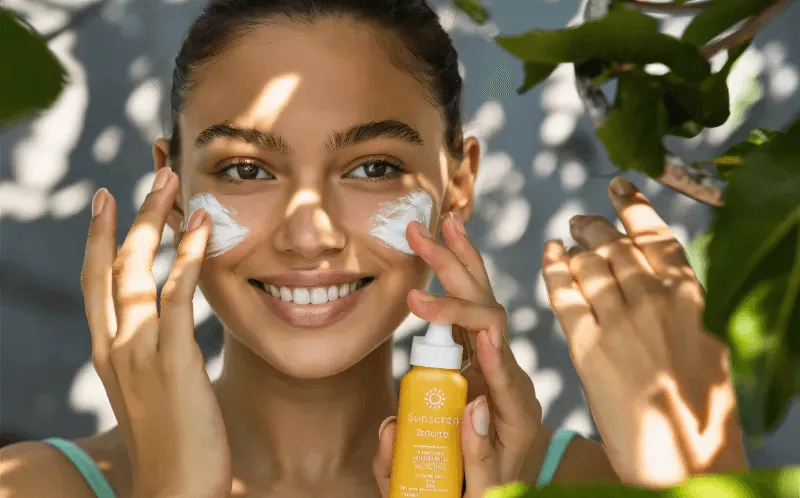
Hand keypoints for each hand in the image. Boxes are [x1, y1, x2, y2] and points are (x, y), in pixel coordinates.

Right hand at [80, 167, 229, 497]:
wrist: (175, 492)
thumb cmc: (176, 447)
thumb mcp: (157, 394)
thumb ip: (160, 360)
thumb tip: (177, 337)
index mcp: (110, 354)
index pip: (99, 284)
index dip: (102, 240)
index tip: (110, 203)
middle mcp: (115, 347)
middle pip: (111, 266)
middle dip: (129, 217)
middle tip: (152, 176)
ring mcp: (139, 352)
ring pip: (136, 271)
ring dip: (153, 221)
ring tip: (170, 182)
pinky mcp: (171, 360)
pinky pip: (176, 297)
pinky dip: (187, 258)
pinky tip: (201, 228)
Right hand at [372, 214, 541, 495]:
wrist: (505, 479)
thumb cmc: (494, 484)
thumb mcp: (488, 486)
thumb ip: (479, 454)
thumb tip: (473, 406)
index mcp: (515, 405)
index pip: (503, 366)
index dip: (487, 344)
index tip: (473, 328)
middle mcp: (508, 371)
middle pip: (490, 314)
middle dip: (458, 274)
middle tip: (426, 238)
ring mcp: (494, 358)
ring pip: (481, 301)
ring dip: (459, 262)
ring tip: (439, 225)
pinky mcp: (477, 353)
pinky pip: (468, 308)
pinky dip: (456, 278)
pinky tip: (445, 249)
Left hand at [541, 177, 747, 487]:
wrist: (685, 456)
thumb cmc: (701, 409)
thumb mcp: (707, 344)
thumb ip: (683, 306)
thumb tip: (664, 280)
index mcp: (691, 296)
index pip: (656, 236)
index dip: (633, 206)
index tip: (618, 188)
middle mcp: (655, 300)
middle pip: (614, 244)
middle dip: (595, 227)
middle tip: (582, 221)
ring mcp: (621, 321)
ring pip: (588, 263)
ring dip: (574, 244)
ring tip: (567, 238)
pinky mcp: (589, 346)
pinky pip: (564, 293)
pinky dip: (554, 268)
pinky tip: (550, 256)